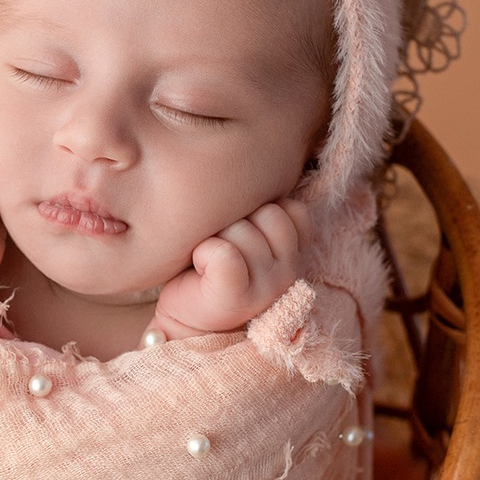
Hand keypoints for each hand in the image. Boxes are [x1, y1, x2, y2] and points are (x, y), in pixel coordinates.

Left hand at [149, 197, 312, 338]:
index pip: (294, 210)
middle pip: (269, 212)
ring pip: (243, 230)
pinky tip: (200, 269)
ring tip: (207, 261)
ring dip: (215, 237)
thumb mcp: (240, 232)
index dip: (259, 212)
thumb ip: (256, 209)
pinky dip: (204, 253)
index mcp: (293, 254)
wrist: (185, 320)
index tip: (239, 237)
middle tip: (218, 248)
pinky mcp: (238, 298)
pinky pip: (223, 253)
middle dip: (235, 221)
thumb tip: (255, 159)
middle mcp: (290, 272)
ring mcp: (269, 287)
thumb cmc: (208, 269)